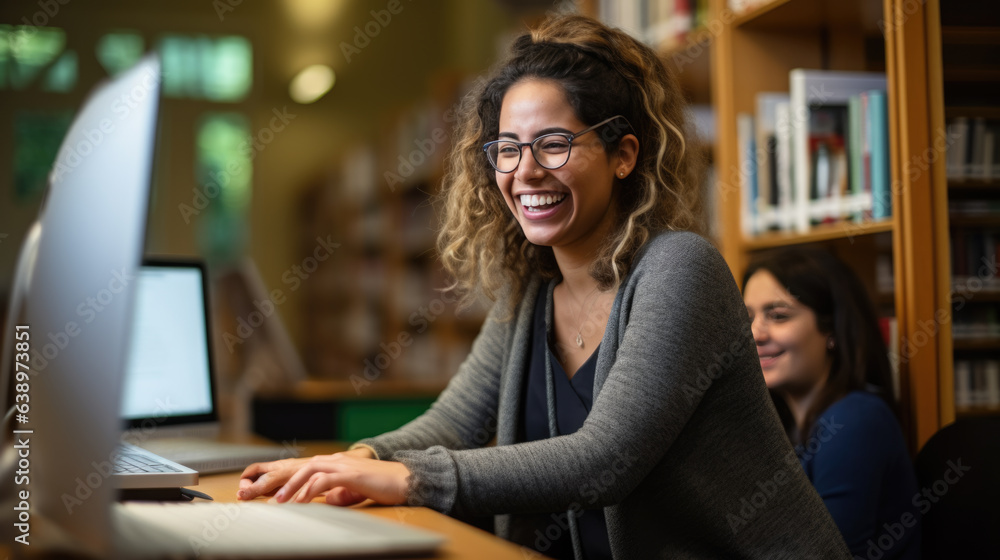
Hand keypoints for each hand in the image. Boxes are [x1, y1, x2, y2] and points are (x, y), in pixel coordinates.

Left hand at [274, 454, 410, 506]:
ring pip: (311, 471)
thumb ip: (343, 490)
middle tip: (275, 498)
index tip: (281, 493)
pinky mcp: (352, 475)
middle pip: (306, 466)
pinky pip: (326, 480)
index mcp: (341, 463)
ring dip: (295, 486)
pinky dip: (311, 489)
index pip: (311, 467)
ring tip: (283, 501)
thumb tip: (330, 499)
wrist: (407, 480)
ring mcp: (346, 466)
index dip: (294, 478)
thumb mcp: (358, 488)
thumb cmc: (386, 485)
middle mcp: (340, 460)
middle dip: (288, 482)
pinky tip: (304, 500)